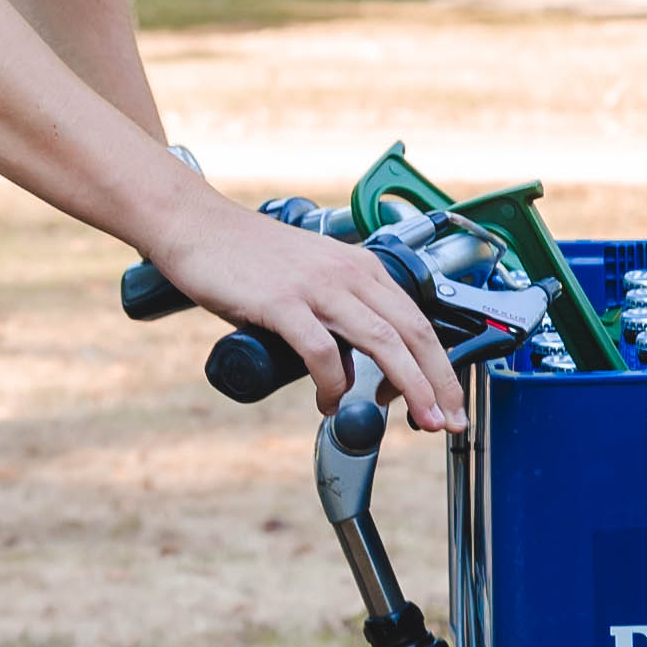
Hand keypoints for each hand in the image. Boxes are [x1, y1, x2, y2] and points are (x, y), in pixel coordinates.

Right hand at [145, 183, 462, 434]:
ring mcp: (316, 286)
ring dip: (409, 386)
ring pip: (382, 341)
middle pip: (412, 333)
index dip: (440, 366)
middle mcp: (348, 273)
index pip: (418, 321)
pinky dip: (334, 384)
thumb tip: (354, 368)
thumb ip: (337, 316)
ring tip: (418, 420)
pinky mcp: (281, 300)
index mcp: (361, 268)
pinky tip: (331, 404)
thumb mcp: (311, 279)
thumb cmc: (248, 257)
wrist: (197, 225)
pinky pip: (321, 350)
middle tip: (449, 421)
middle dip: (439, 382)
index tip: (447, 401)